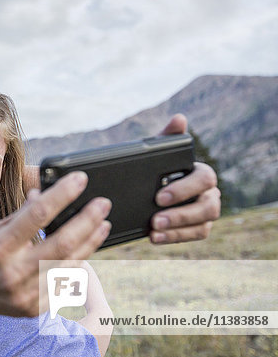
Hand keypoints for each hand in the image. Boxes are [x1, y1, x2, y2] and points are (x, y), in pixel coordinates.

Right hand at [0, 171, 111, 317]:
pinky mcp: (35, 308)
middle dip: (87, 221)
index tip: (80, 180)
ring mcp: (26, 293)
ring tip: (103, 224)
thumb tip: (44, 193)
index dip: (62, 195)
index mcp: (0, 247)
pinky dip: (78, 263)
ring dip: (90, 242)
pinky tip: (85, 249)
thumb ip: (21, 215)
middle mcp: (13, 272)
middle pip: (62, 243)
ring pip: (70, 265)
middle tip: (103, 204)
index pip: (37, 216)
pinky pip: (65, 283)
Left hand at [150, 114, 220, 243]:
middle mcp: (209, 193)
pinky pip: (195, 235)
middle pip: (208, 206)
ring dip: (178, 228)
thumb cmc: (157, 170)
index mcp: (200, 173)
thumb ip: (167, 138)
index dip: (184, 188)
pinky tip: (154, 237)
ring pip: (203, 224)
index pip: (204, 179)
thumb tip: (179, 119)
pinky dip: (175, 237)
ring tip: (154, 229)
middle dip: (181, 213)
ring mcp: (205, 212)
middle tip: (155, 218)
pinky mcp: (199, 228)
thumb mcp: (157, 154)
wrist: (147, 192)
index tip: (158, 196)